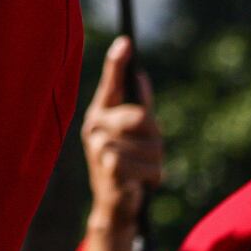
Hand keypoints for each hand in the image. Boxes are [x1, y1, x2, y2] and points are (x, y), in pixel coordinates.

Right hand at [80, 36, 162, 250]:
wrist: (116, 208)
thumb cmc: (127, 169)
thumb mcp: (135, 138)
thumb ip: (138, 107)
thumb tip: (141, 76)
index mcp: (101, 115)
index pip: (110, 84)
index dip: (116, 63)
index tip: (126, 42)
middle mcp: (95, 127)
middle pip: (140, 117)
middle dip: (155, 136)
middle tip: (152, 151)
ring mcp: (98, 148)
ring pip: (150, 144)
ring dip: (156, 162)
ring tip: (145, 173)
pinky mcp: (108, 169)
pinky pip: (146, 165)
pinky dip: (153, 177)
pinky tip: (142, 185)